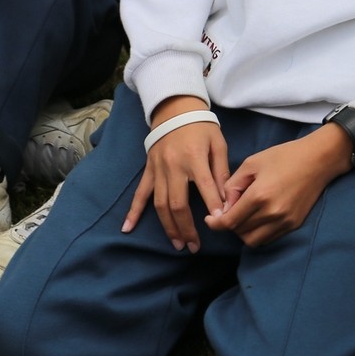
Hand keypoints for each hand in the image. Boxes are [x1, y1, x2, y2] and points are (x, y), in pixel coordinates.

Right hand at [123, 96, 227, 252]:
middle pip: (177, 204)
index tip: (221, 223)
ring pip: (159, 204)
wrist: (175, 108)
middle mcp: (173, 166)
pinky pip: (140, 193)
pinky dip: (133, 211)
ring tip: (177, 244)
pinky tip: (127, 228)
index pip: (206, 188)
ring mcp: (158, 169)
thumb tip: (226, 199)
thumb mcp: (218, 144)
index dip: (214, 207)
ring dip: (168, 227)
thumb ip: (221, 171)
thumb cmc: (202, 127)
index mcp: (194, 158)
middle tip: (194, 247)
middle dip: (186, 228)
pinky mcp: (149, 170)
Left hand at [204, 124, 352, 246]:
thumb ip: (233, 186)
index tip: (210, 220)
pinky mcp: (294, 224)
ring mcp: (285, 221)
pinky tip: (257, 218)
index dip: (215, 224)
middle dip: (229, 225)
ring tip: (242, 217)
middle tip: (227, 213)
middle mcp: (272, 213)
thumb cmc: (284, 156)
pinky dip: (258, 233)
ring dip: (243, 232)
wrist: (318, 160)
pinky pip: (269, 238)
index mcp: (259, 196)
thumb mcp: (252, 163)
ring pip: (254, 240)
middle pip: (240, 233)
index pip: (230, 222)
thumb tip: (223, 206)